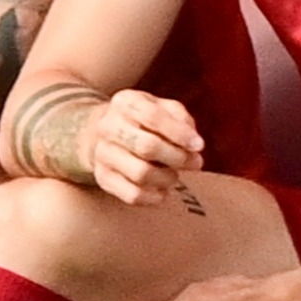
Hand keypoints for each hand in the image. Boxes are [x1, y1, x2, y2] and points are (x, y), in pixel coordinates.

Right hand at [81, 90, 204, 204]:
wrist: (103, 133)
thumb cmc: (144, 121)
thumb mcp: (163, 107)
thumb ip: (181, 119)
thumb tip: (194, 144)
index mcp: (125, 103)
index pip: (152, 116)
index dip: (180, 133)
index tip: (199, 145)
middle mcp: (108, 126)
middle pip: (146, 146)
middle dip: (178, 158)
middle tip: (193, 163)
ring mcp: (102, 153)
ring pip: (141, 173)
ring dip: (168, 178)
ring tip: (174, 175)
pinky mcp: (102, 177)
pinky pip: (133, 195)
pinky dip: (155, 197)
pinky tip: (162, 189)